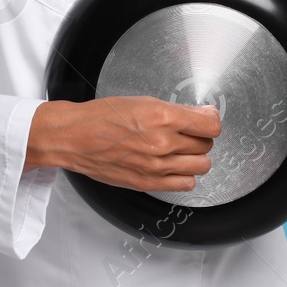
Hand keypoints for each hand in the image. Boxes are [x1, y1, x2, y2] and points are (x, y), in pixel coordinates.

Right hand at [24, 97, 220, 192]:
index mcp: (162, 117)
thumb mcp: (142, 101)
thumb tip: (201, 115)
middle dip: (200, 136)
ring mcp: (156, 166)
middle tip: (187, 131)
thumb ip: (175, 111)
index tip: (206, 118)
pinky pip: (186, 184)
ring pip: (201, 165)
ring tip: (181, 148)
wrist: (75, 138)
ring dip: (195, 156)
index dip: (211, 120)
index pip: (211, 125)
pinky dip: (184, 175)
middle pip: (206, 145)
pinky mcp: (148, 183)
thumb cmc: (102, 116)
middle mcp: (162, 143)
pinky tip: (173, 165)